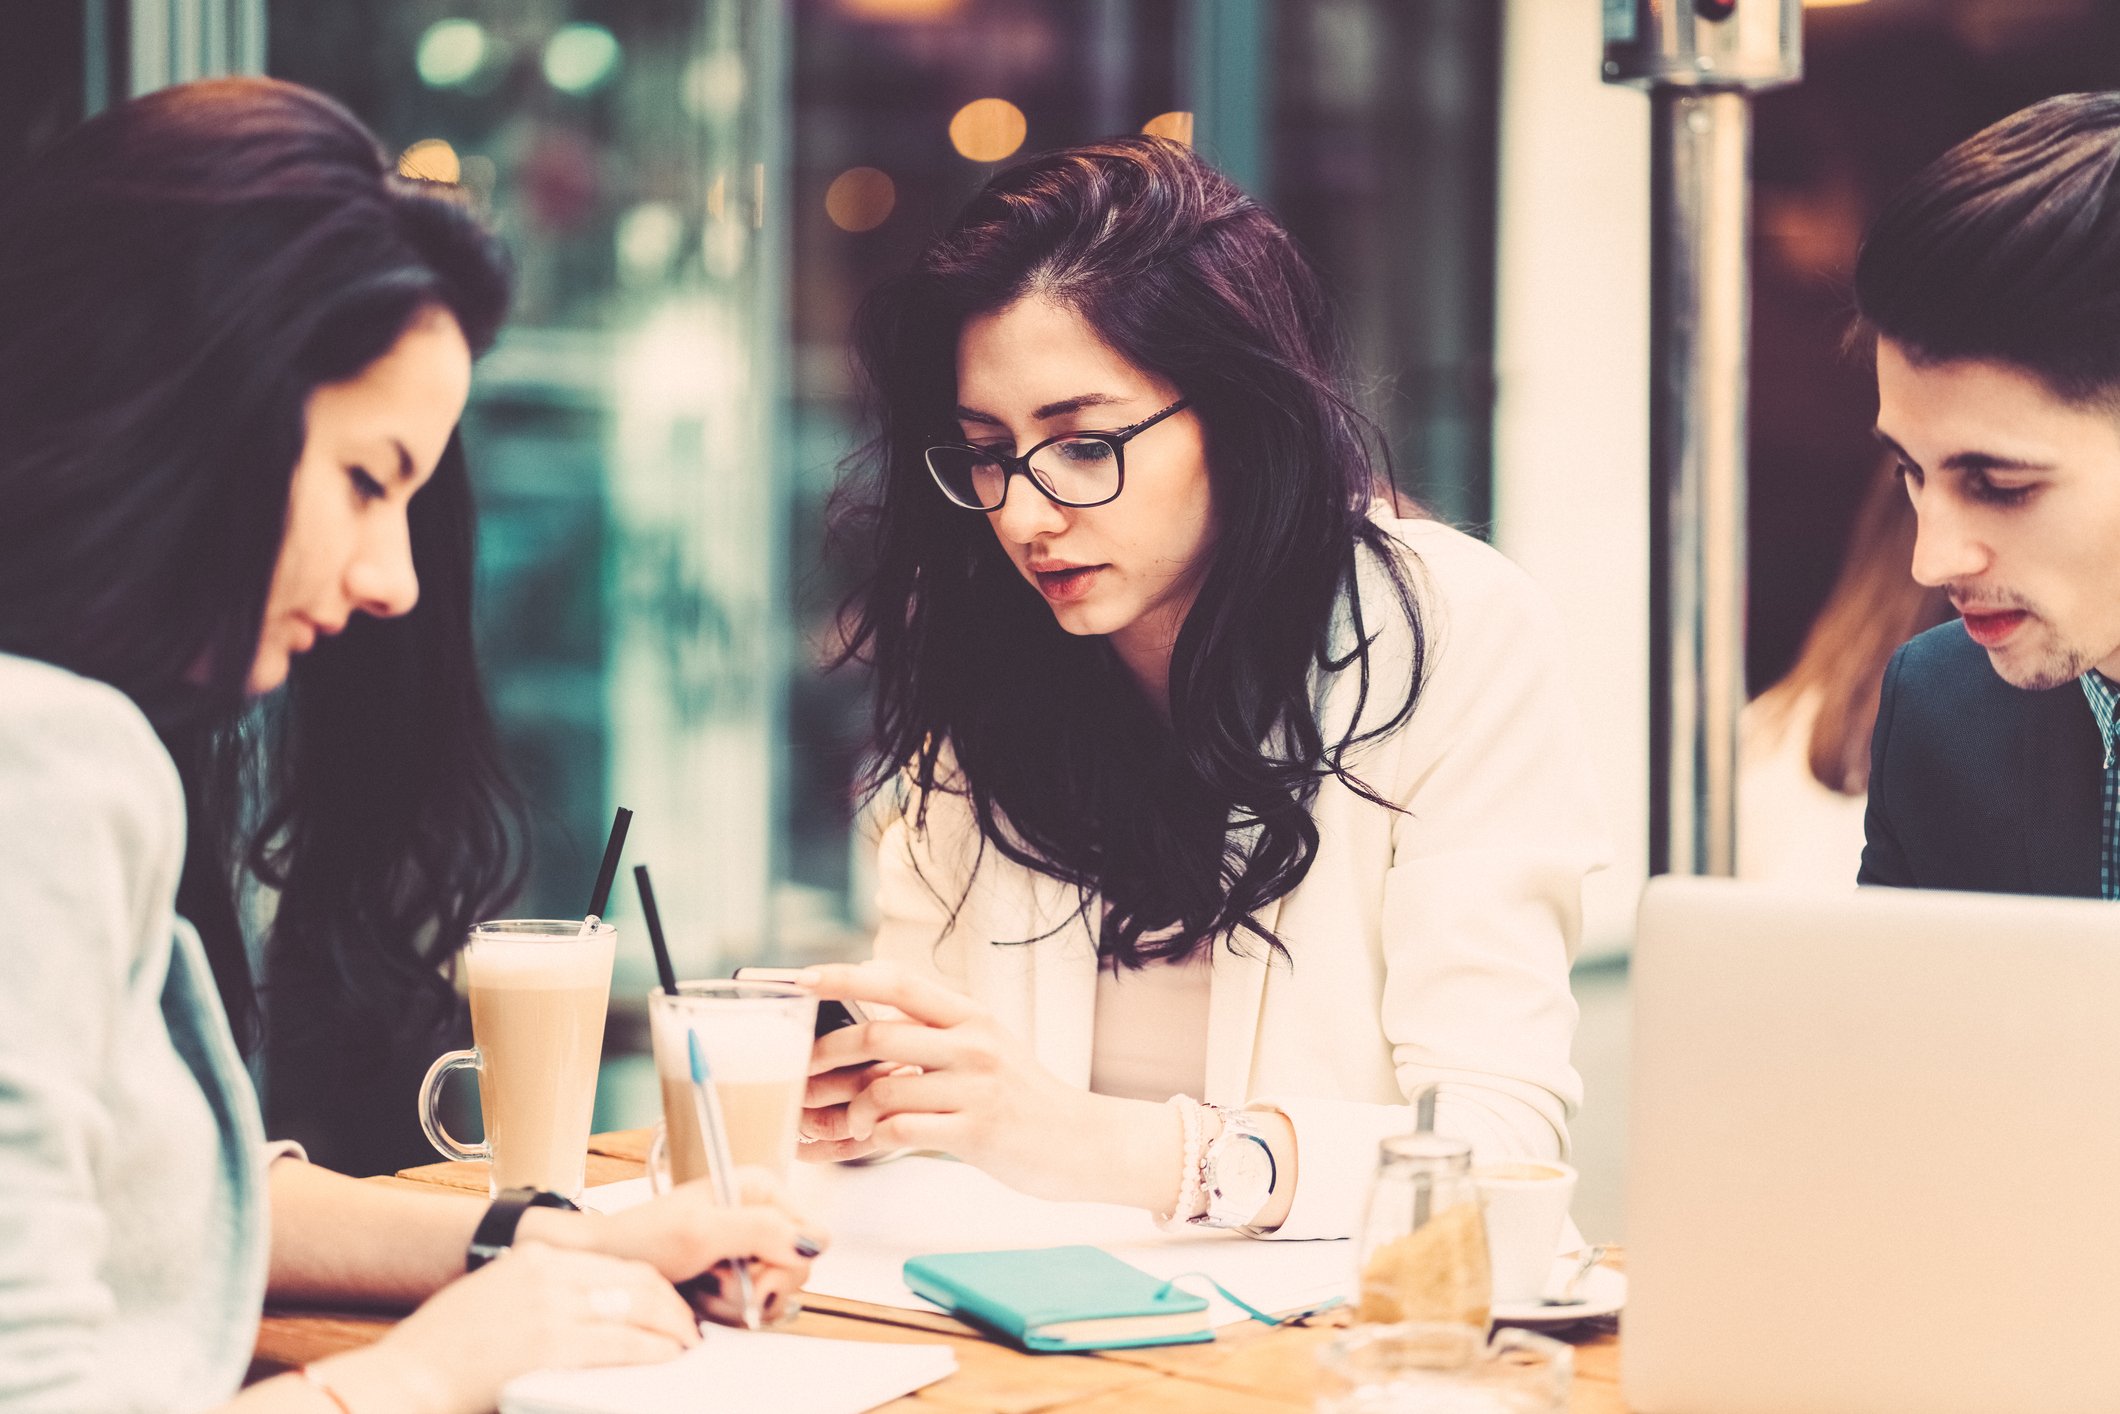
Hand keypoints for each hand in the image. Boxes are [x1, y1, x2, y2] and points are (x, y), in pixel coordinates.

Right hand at [315, 1242, 698, 1413]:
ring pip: (637, 1309)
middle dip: (670, 1307)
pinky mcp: (551, 1344)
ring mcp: (550, 1307)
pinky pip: (621, 1344)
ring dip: (670, 1330)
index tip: (669, 1307)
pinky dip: (652, 1351)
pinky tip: (665, 1359)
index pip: (616, 1264)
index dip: (654, 1287)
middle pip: (635, 1281)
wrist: (403, 1379)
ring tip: (684, 1348)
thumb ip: (543, 1297)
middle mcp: (547, 1272)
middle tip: (687, 1331)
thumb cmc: (443, 1353)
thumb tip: (595, 1312)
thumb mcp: (495, 1300)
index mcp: (534, 1258)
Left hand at [581, 1168, 823, 1325]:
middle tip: (715, 1278)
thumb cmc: (644, 1237)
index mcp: (763, 1189)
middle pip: (798, 1268)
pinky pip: (755, 1304)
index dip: (785, 1262)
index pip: (814, 1236)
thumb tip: (813, 1242)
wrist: (607, 1260)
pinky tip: (703, 1295)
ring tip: (703, 1285)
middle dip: (756, 1285)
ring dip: (738, 1299)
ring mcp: (750, 1246)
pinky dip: (728, 1307)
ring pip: (776, 1291)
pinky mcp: (738, 1272)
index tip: (745, 1269)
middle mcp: (763, 1214)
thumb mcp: (701, 1231)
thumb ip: (760, 1231)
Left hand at [797, 961, 1170, 1204]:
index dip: (844, 977)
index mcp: (970, 1016)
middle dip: (825, 1055)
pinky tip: (870, 1141)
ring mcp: (975, 1087)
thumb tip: (863, 1039)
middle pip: (877, 1036)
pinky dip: (872, 1138)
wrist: (1083, 1142)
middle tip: (800, 1073)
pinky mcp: (976, 1132)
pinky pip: (901, 1130)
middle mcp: (972, 1044)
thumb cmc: (1024, 1100)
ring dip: (849, 1111)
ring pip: (883, 1089)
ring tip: (845, 1123)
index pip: (896, 982)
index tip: (802, 980)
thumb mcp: (986, 1051)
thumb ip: (934, 1038)